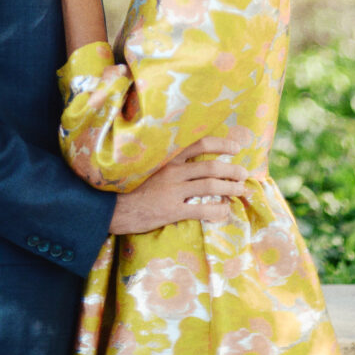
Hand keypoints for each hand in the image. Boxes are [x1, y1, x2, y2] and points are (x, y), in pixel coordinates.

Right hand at [109, 138, 247, 232]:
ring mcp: (173, 190)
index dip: (221, 144)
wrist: (110, 206)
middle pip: (210, 166)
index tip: (235, 147)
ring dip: (230, 188)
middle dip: (232, 170)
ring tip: (241, 190)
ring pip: (210, 186)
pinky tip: (224, 211)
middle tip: (244, 174)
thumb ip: (166, 161)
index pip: (199, 144)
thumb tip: (187, 159)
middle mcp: (172, 170)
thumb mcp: (146, 165)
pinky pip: (202, 208)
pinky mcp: (172, 210)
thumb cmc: (128, 185)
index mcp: (167, 156)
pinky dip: (217, 209)